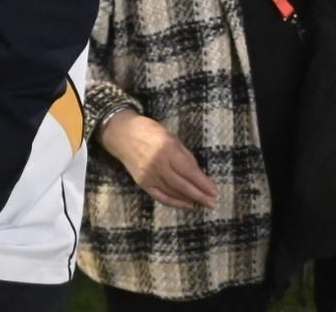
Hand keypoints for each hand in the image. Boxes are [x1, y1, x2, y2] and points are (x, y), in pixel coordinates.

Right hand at [99, 111, 218, 209]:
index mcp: (167, 150)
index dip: (204, 183)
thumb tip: (198, 174)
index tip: (215, 190)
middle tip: (213, 203)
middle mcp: (158, 164)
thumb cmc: (148, 131)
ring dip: (190, 200)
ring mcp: (149, 175)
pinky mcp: (142, 183)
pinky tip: (186, 204)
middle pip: (183, 185)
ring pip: (173, 193)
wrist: (121, 134)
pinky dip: (174, 203)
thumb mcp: (170, 136)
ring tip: (203, 204)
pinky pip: (160, 197)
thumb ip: (184, 155)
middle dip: (201, 195)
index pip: (190, 171)